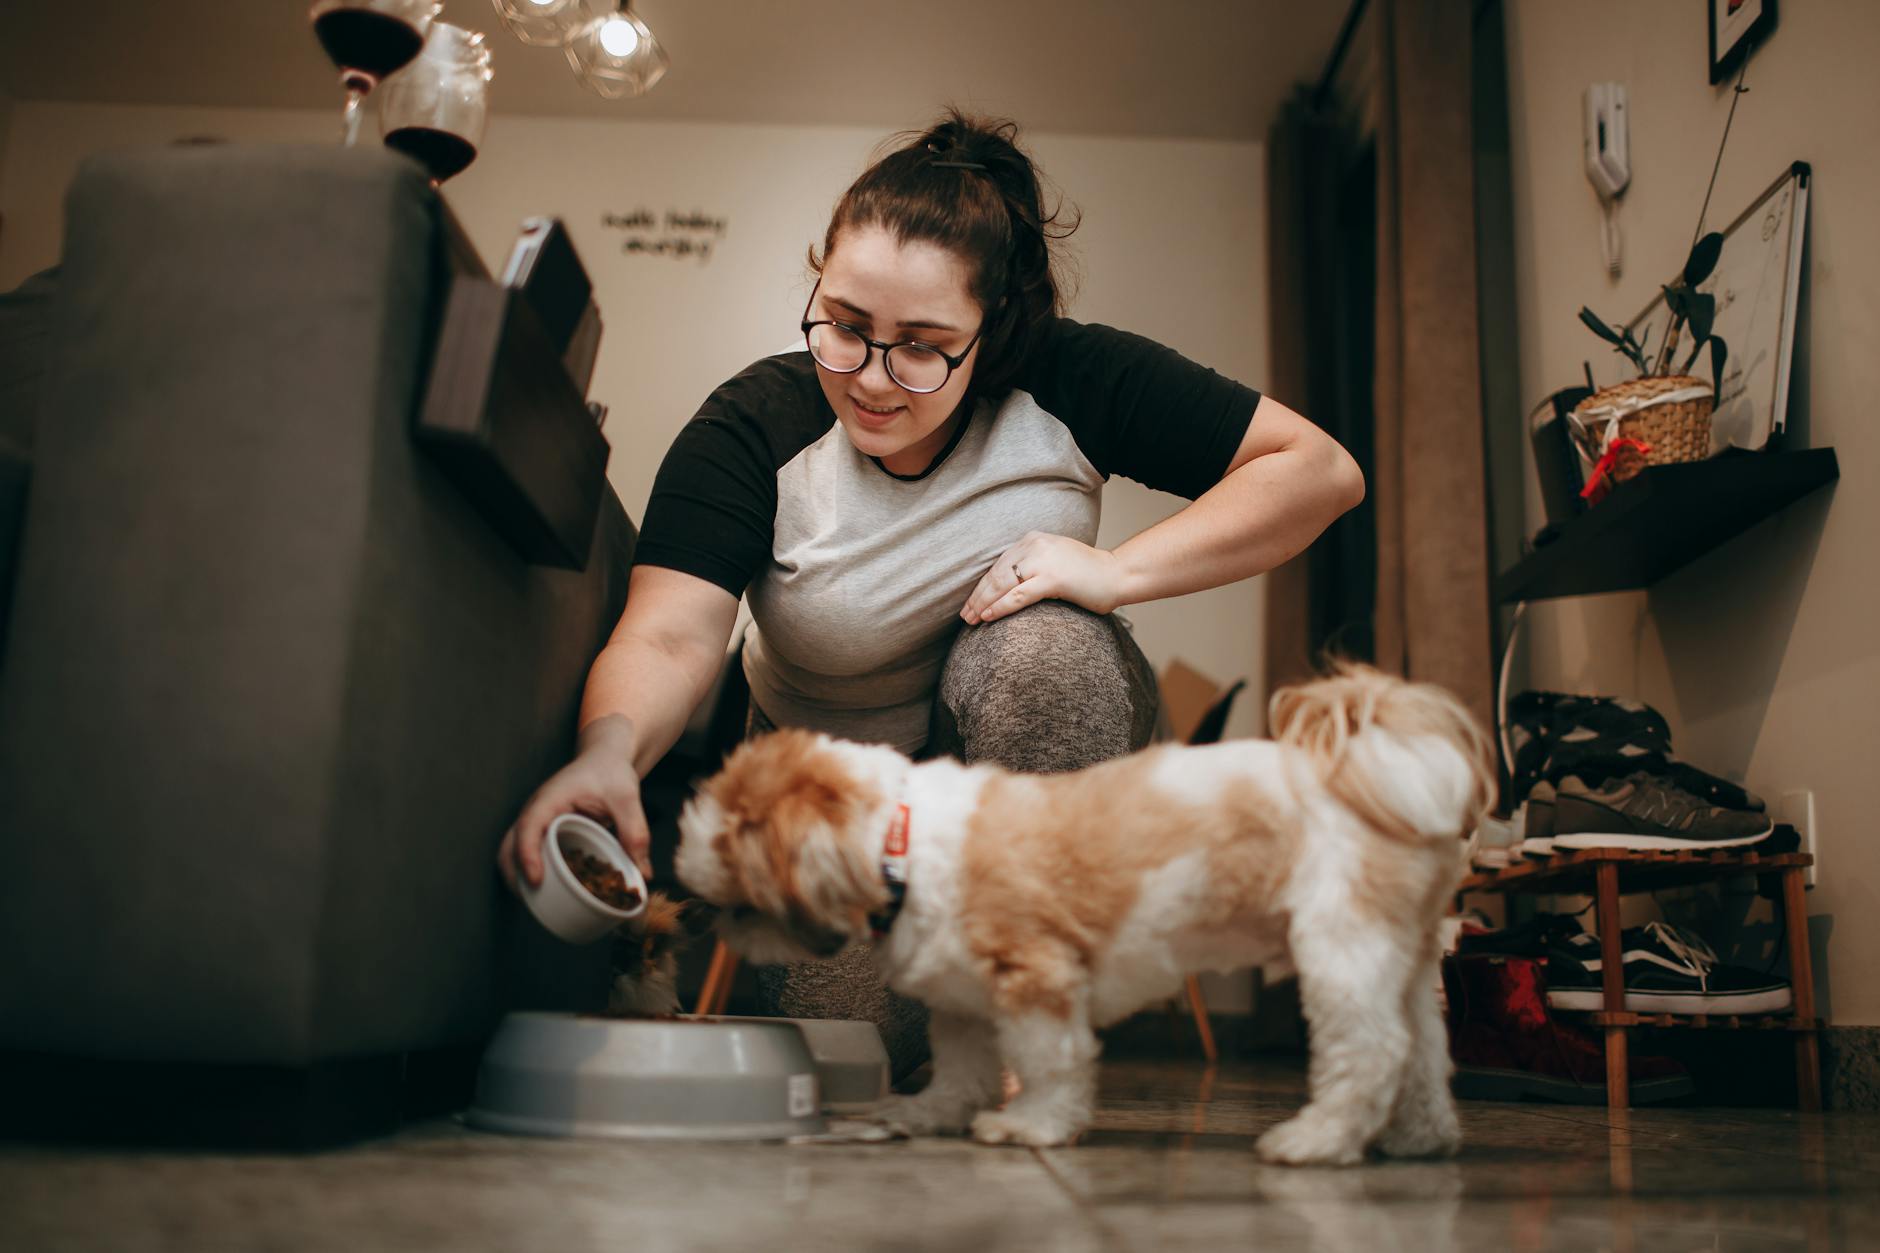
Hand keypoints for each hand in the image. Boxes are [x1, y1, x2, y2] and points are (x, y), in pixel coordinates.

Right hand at [497, 714, 650, 890]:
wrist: (603, 759)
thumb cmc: (611, 773)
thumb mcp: (627, 798)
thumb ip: (635, 832)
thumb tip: (642, 875)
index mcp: (551, 799)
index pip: (529, 827)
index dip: (527, 855)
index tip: (536, 880)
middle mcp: (536, 811)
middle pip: (509, 845)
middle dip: (514, 874)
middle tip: (531, 902)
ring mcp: (536, 822)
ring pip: (512, 852)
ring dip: (517, 876)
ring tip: (534, 904)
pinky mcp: (543, 832)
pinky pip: (527, 853)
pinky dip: (529, 872)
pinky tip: (546, 892)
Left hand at [959, 532, 1125, 625]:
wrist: (1118, 574)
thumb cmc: (1088, 574)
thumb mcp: (1054, 560)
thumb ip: (1032, 566)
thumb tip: (1007, 586)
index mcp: (1033, 540)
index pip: (999, 564)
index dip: (982, 585)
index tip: (971, 601)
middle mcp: (1035, 546)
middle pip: (996, 573)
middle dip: (978, 596)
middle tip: (965, 615)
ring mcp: (1043, 561)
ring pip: (1002, 584)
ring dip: (983, 603)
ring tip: (972, 619)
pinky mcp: (1052, 579)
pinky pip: (1018, 595)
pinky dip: (1000, 607)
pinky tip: (988, 616)